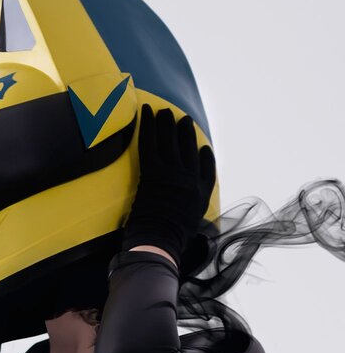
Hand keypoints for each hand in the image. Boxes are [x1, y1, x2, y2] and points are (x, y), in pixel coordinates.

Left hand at [123, 104, 215, 268]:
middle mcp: (189, 179)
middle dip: (183, 130)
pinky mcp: (152, 172)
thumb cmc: (172, 238)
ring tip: (163, 111)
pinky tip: (146, 111)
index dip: (203, 153)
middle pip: (187, 146)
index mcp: (202, 192)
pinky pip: (149, 143)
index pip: (206, 166)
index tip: (201, 144)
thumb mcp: (193, 224)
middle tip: (180, 118)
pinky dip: (147, 125)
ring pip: (168, 141)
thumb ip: (194, 206)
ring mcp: (171, 174)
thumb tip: (190, 201)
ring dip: (166, 123)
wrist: (158, 241)